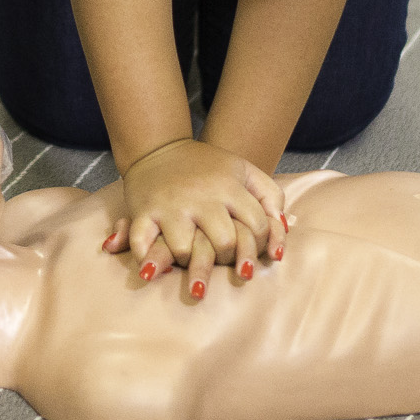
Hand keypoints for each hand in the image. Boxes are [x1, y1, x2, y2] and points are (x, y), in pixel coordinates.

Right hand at [103, 139, 288, 298]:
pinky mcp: (143, 212)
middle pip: (224, 243)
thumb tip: (278, 242)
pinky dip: (146, 260)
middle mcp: (201, 198)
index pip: (257, 226)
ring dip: (188, 263)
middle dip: (227, 258)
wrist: (160, 148)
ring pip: (184, 250)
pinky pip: (142, 242)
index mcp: (228, 187)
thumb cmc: (208, 167)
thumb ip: (271, 198)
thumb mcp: (245, 170)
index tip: (250, 250)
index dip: (259, 244)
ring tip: (189, 261)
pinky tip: (153, 271)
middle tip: (222, 260)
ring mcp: (170, 206)